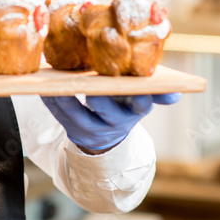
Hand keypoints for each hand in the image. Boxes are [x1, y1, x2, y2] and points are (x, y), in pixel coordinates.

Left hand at [42, 93, 180, 153]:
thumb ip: (155, 93)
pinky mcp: (74, 131)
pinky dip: (51, 103)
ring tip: (56, 84)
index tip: (137, 92)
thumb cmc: (123, 102)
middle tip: (91, 89)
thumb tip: (176, 95)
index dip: (139, 98)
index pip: (141, 104)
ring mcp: (94, 129)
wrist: (108, 136)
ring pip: (79, 115)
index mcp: (136, 109)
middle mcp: (116, 122)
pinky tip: (43, 89)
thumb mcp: (140, 98)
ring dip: (66, 99)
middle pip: (108, 111)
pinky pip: (60, 117)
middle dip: (100, 100)